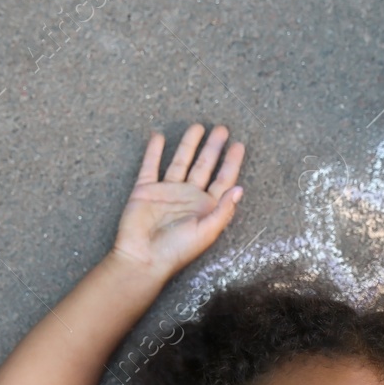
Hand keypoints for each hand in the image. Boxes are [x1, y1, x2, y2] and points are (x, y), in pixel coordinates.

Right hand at [111, 124, 244, 278]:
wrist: (143, 258)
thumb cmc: (178, 251)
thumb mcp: (207, 232)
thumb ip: (223, 210)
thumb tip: (240, 189)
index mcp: (206, 207)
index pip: (223, 179)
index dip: (231, 162)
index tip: (239, 145)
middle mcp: (188, 197)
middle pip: (204, 166)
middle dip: (213, 147)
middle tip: (222, 129)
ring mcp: (167, 192)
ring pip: (180, 161)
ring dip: (188, 144)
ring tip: (197, 126)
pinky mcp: (145, 190)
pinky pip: (150, 166)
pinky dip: (154, 151)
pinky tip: (159, 136)